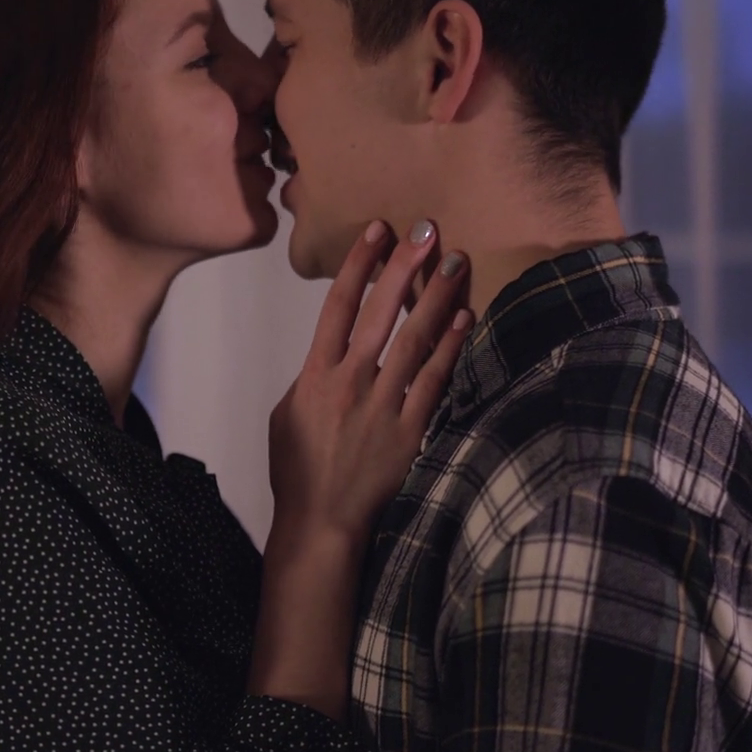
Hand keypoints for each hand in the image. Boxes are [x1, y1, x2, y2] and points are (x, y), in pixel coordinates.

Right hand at [268, 219, 474, 545]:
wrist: (320, 521)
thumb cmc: (298, 470)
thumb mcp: (286, 414)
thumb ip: (310, 377)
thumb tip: (332, 352)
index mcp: (314, 375)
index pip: (337, 306)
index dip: (359, 264)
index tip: (377, 232)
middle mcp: (350, 382)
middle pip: (379, 311)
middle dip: (403, 265)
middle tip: (426, 229)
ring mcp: (383, 405)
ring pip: (413, 339)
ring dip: (435, 296)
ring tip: (455, 261)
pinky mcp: (410, 430)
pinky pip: (435, 380)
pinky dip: (450, 346)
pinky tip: (464, 316)